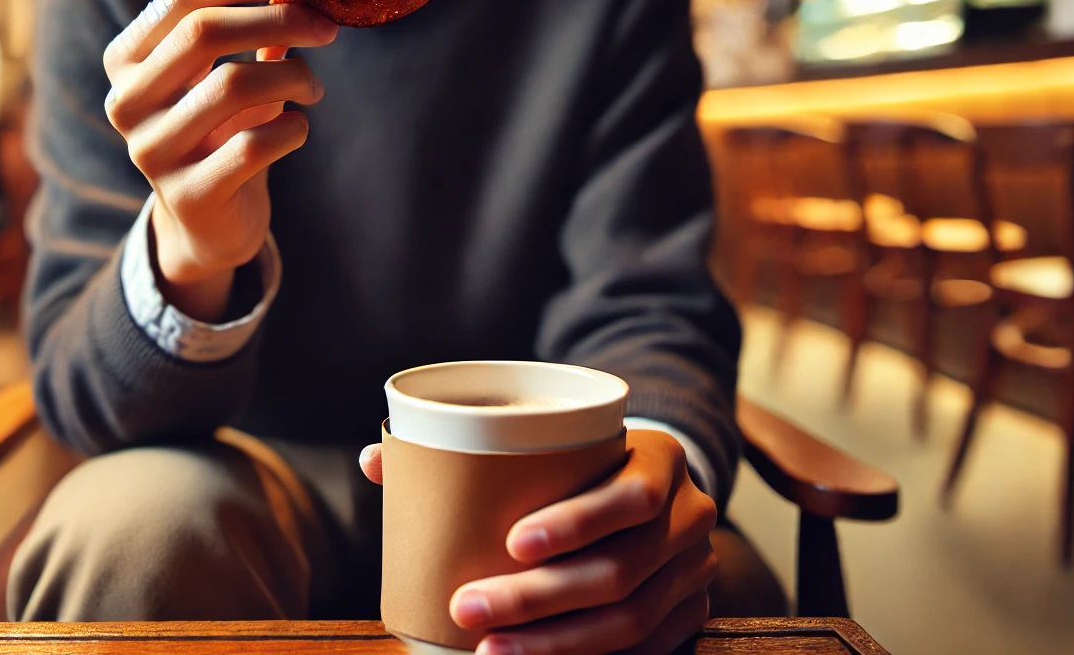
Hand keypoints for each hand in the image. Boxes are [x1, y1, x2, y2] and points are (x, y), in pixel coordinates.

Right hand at [102, 0, 337, 318]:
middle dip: (277, 20)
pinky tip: (298, 127)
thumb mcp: (225, 72)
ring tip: (314, 86)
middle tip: (326, 28)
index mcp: (127, 60)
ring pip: (232, 86)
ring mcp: (150, 151)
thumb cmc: (222, 129)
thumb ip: (250, 25)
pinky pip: (253, 145)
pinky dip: (292, 127)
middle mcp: (125, 102)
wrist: (209, 221)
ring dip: (292, 76)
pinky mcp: (187, 195)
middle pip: (203, 33)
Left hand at [358, 430, 717, 654]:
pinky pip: (645, 649)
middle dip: (539, 597)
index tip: (510, 542)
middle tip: (469, 607)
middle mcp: (691, 515)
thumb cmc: (579, 463)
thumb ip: (467, 446)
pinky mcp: (690, 612)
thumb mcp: (547, 440)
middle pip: (620, 570)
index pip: (632, 494)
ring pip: (630, 621)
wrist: (653, 487)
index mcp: (662, 458)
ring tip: (490, 650)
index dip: (577, 522)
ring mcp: (696, 570)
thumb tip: (377, 461)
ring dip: (555, 642)